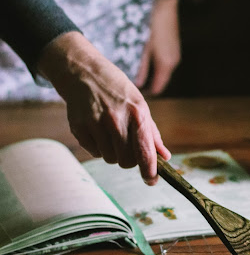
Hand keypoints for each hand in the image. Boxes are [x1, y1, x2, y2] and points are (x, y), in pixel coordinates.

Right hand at [37, 32, 170, 184]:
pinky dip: (98, 146)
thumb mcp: (140, 105)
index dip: (149, 170)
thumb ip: (152, 133)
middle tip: (128, 144)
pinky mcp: (78, 127)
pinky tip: (97, 129)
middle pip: (126, 161)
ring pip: (110, 159)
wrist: (84, 73)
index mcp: (136, 113)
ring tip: (111, 132)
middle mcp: (115, 119)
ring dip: (113, 152)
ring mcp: (95, 124)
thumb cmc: (117, 90)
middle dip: (130, 159)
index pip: (144, 150)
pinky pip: (94, 152)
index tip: (151, 180)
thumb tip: (165, 157)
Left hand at [135, 0, 180, 94]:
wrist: (164, 5)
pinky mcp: (174, 48)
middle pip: (161, 81)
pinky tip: (145, 61)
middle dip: (149, 84)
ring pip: (163, 72)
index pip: (158, 88)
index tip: (134, 93)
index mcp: (166, 64)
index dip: (147, 93)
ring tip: (136, 73)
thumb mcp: (142, 47)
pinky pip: (165, 64)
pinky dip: (156, 67)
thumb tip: (137, 83)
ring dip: (152, 75)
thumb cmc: (151, 25)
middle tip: (132, 83)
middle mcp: (173, 62)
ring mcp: (175, 55)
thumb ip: (140, 67)